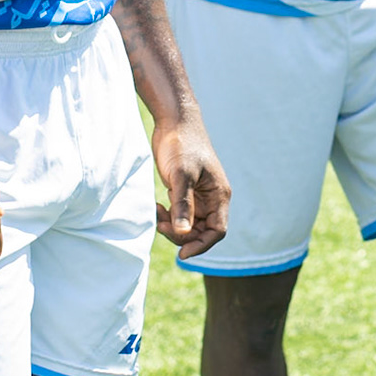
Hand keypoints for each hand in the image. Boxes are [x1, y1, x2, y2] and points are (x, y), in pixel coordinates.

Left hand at [151, 115, 228, 260]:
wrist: (174, 121)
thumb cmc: (182, 144)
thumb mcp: (181, 174)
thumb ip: (183, 204)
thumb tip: (183, 233)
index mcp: (219, 195)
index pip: (217, 231)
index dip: (201, 245)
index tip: (182, 254)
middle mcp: (211, 198)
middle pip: (201, 231)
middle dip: (182, 235)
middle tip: (161, 226)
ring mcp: (198, 196)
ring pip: (188, 225)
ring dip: (173, 226)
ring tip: (157, 215)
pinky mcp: (185, 191)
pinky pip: (179, 214)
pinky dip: (168, 217)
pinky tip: (156, 208)